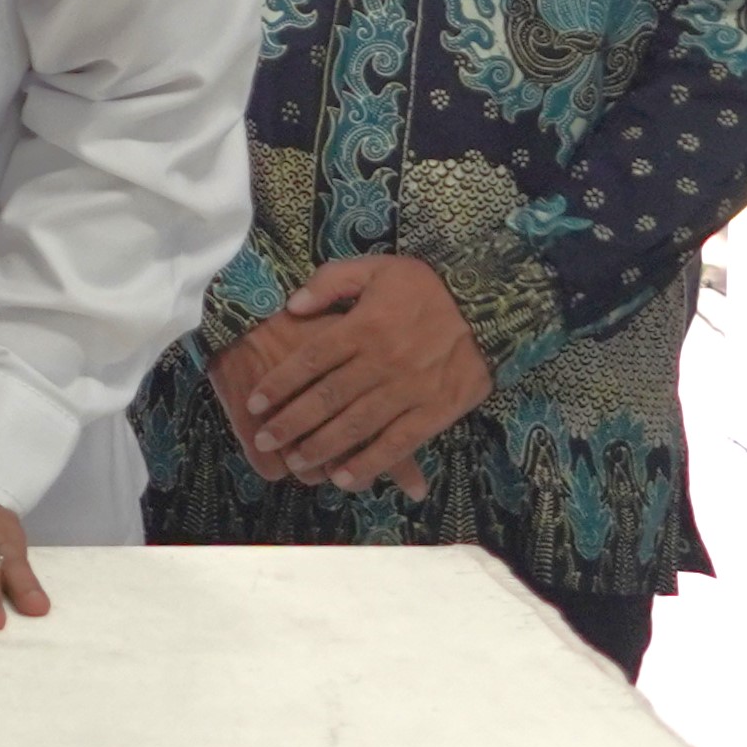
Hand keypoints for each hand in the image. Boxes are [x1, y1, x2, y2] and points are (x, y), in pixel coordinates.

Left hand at [213, 255, 488, 492]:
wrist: (491, 304)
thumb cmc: (428, 287)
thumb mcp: (377, 269)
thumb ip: (331, 282)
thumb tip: (292, 306)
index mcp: (365, 326)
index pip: (311, 359)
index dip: (280, 383)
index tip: (254, 403)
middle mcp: (383, 361)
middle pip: (327, 398)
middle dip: (291, 422)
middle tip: (267, 439)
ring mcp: (410, 389)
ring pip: (357, 425)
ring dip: (322, 447)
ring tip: (296, 462)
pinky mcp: (435, 411)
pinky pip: (397, 443)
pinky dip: (370, 463)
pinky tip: (345, 478)